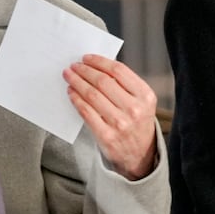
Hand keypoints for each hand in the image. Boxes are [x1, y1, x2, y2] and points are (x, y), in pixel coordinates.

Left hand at [64, 54, 159, 178]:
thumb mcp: (141, 102)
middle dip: (84, 71)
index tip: (86, 58)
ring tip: (69, 77)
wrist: (140, 155)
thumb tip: (96, 66)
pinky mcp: (107, 136)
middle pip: (103, 81)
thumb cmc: (137, 123)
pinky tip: (71, 93)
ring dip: (77, 83)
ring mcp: (120, 124)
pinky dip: (76, 100)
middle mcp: (134, 109)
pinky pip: (86, 112)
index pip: (118, 70)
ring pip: (92, 95)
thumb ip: (125, 85)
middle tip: (73, 66)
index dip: (99, 61)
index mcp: (145, 95)